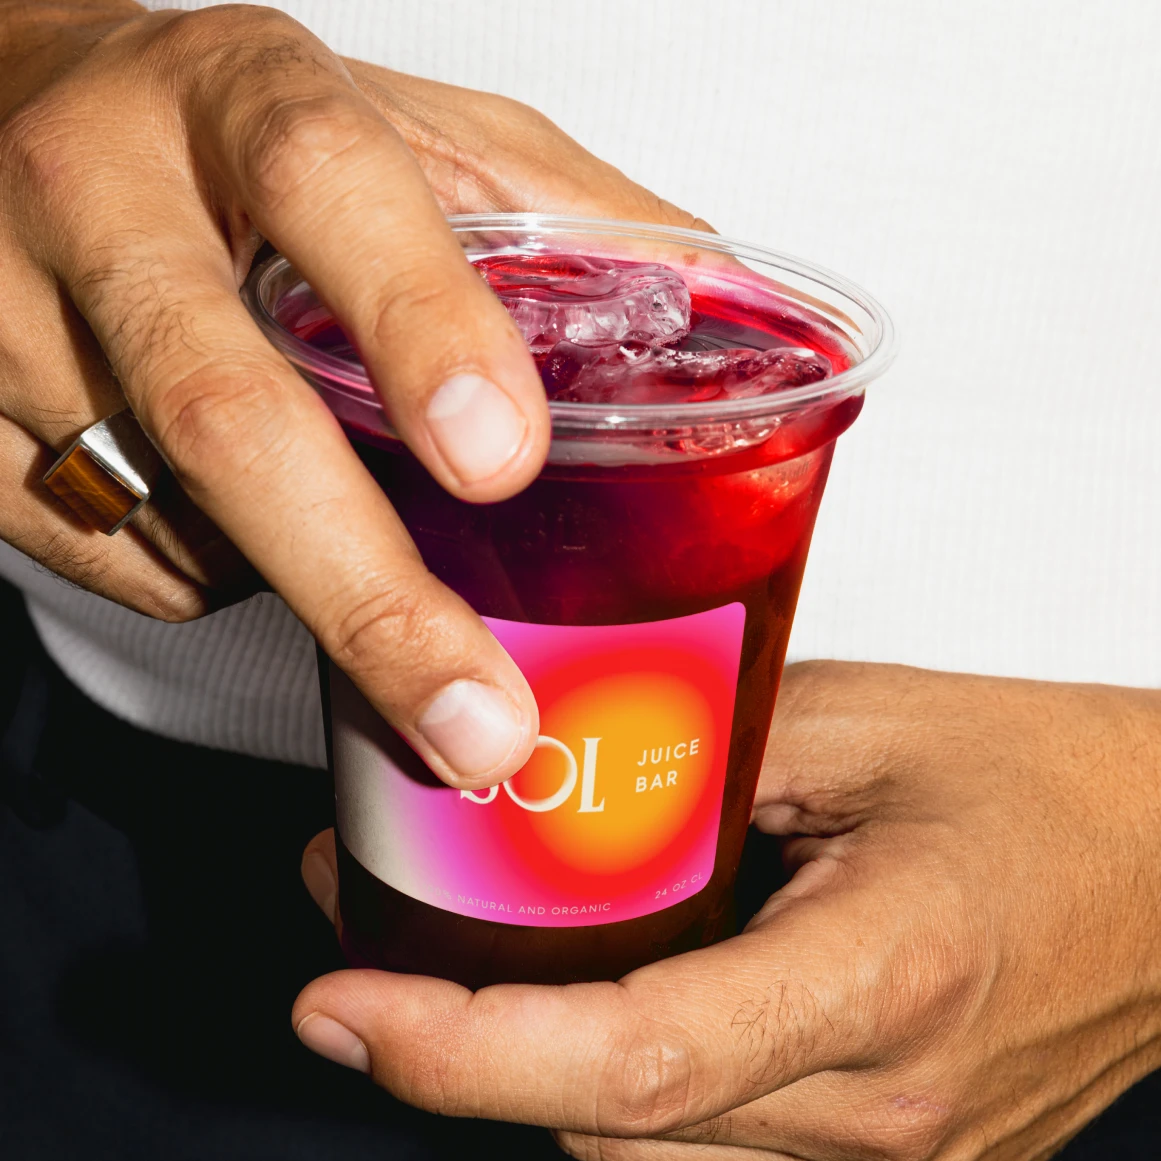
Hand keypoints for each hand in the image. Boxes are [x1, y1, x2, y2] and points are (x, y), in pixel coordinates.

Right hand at [0, 0, 704, 789]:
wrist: (10, 113)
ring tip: (384, 599)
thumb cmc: (236, 136)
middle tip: (479, 721)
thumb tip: (719, 304)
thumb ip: (556, 211)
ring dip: (299, 585)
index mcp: (238, 100)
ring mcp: (0, 313)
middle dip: (366, 589)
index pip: (327, 185)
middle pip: (224, 413)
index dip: (417, 321)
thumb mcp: (406, 129)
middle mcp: (97, 195)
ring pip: (172, 515)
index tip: (501, 457)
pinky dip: (211, 574)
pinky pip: (115, 556)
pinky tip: (244, 525)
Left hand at [293, 662, 1160, 1159]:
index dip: (461, 1047)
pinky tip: (588, 999)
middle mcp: (880, 1110)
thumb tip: (566, 762)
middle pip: (605, 1126)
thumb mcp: (862, 720)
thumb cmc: (1041, 780)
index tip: (344, 1002)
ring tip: (460, 964)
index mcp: (880, 979)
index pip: (631, 1062)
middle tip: (375, 937)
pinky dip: (617, 1092)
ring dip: (530, 1072)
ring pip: (643, 1159)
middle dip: (458, 1051)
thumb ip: (706, 740)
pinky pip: (706, 1153)